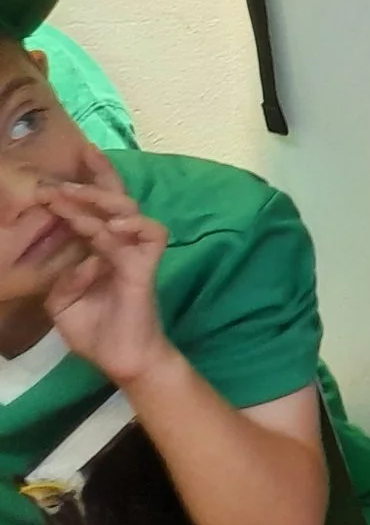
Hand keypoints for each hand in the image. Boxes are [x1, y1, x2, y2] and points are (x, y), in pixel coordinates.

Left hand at [41, 145, 173, 388]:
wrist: (121, 360)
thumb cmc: (96, 331)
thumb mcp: (62, 301)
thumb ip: (64, 275)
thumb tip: (76, 257)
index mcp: (99, 250)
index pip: (95, 209)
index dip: (85, 186)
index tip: (64, 168)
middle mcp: (119, 245)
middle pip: (116, 200)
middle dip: (96, 178)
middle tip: (72, 164)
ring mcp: (134, 254)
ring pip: (128, 212)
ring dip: (101, 201)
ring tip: (74, 194)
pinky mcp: (145, 268)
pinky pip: (151, 237)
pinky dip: (135, 225)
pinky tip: (116, 223)